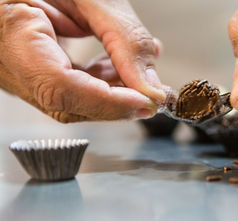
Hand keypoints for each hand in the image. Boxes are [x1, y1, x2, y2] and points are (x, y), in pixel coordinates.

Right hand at [0, 0, 166, 122]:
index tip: (146, 101)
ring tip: (142, 68)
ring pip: (74, 100)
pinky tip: (122, 63)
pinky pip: (72, 86)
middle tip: (154, 92)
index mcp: (10, 33)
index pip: (58, 87)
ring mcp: (20, 69)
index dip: (107, 101)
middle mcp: (9, 61)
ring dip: (116, 90)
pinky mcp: (35, 69)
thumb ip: (124, 37)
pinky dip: (103, 79)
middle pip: (69, 103)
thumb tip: (151, 86)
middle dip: (119, 101)